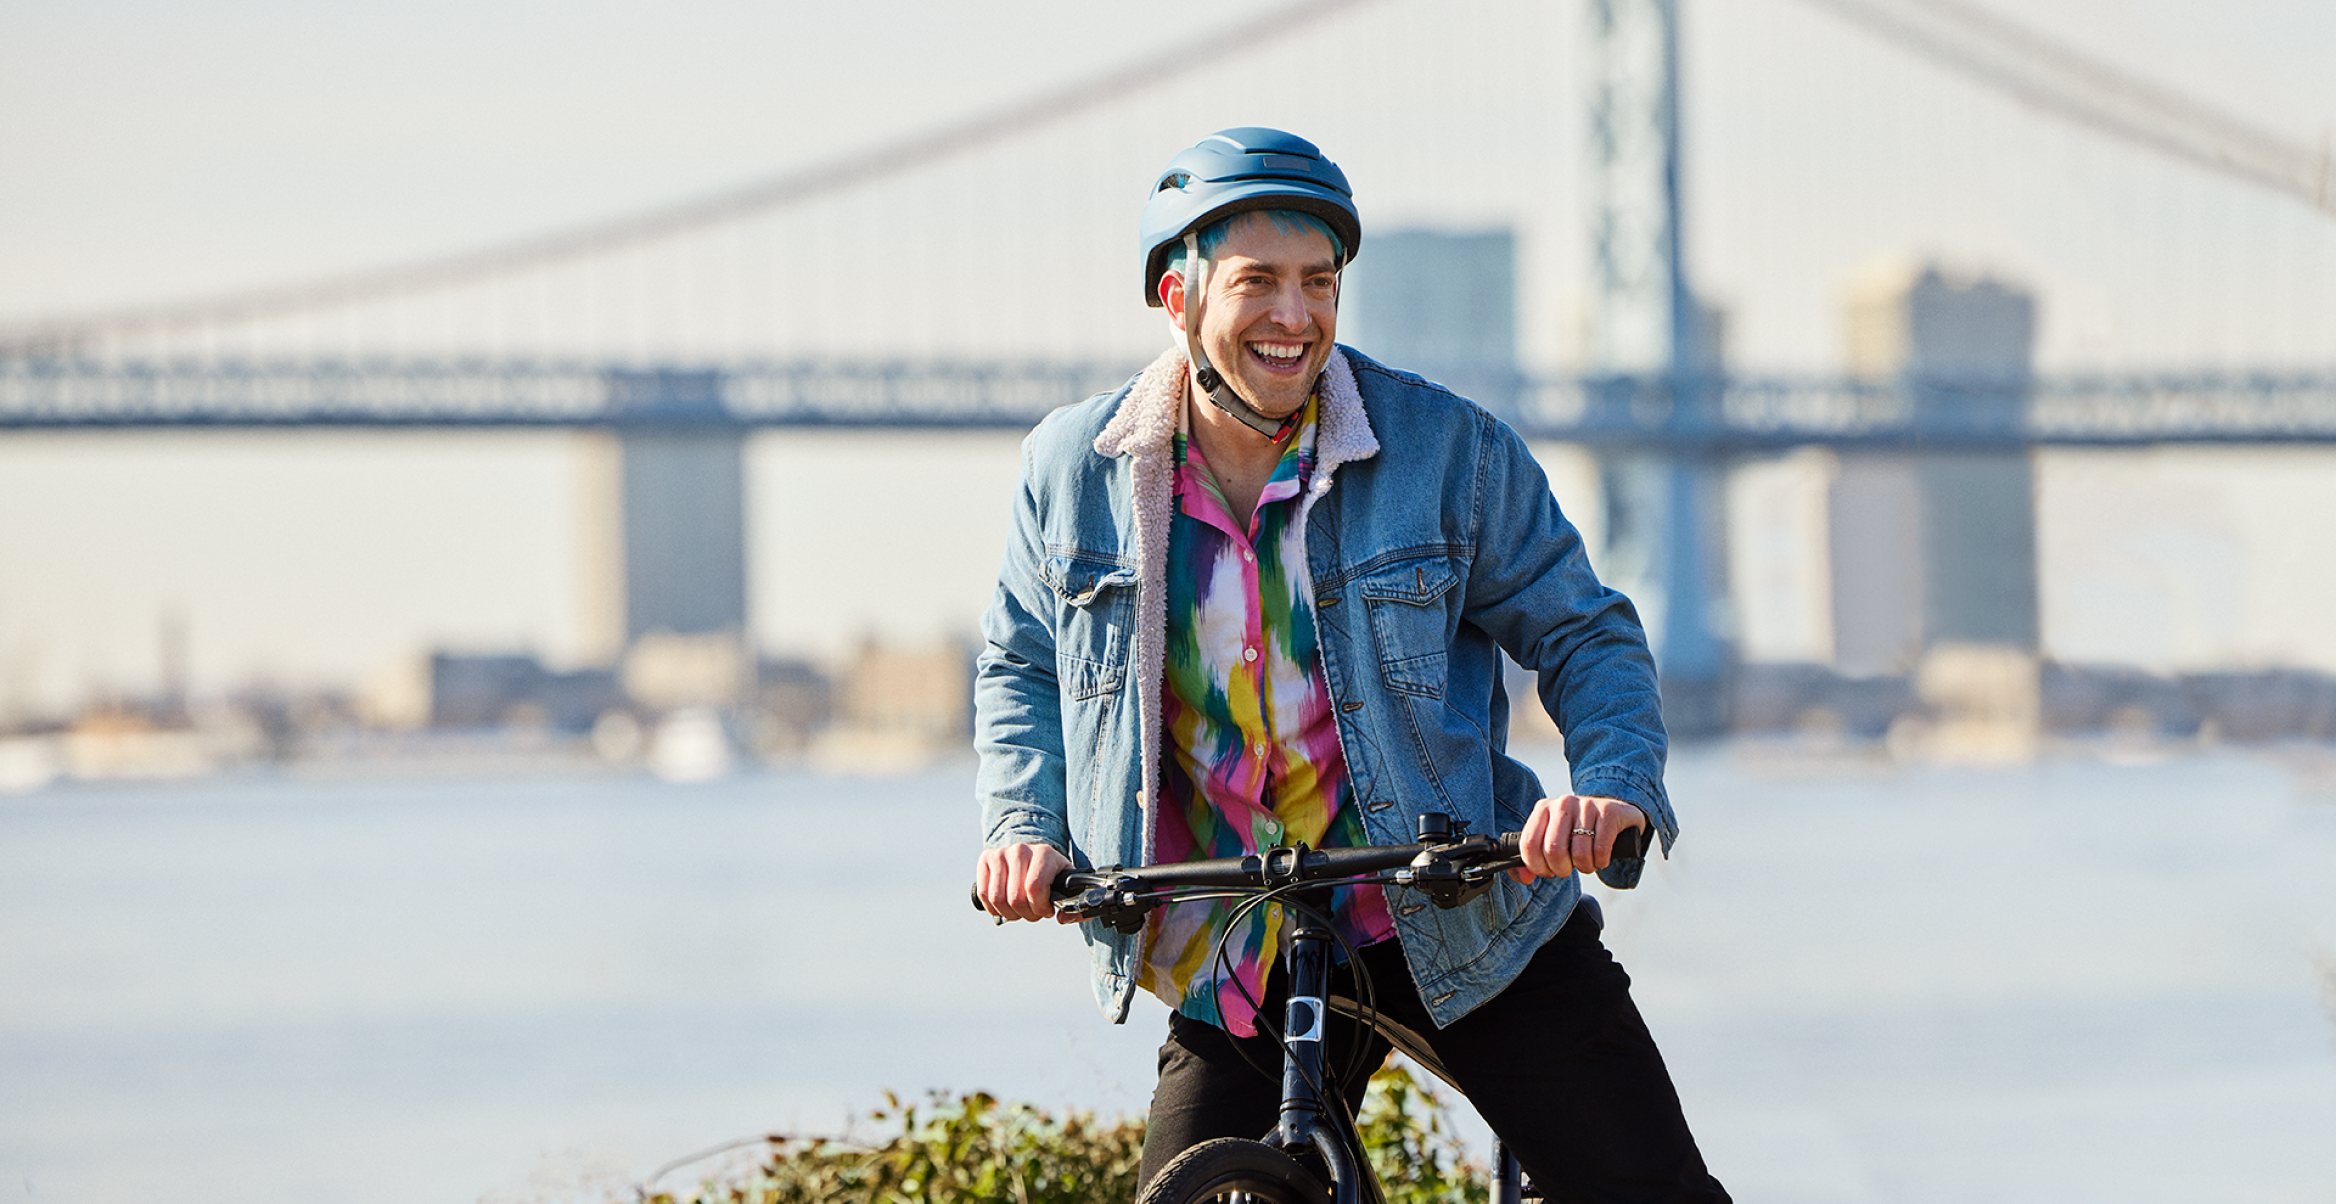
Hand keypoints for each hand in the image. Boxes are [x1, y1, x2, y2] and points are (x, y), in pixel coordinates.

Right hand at [975, 842, 1072, 922]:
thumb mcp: (1067, 885)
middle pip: (1015, 897)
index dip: (1039, 907)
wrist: (1034, 855)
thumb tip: (1062, 918)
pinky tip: (1005, 906)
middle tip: (1034, 912)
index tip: (1046, 910)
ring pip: (997, 898)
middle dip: (1027, 914)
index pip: (1034, 887)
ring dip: (1010, 913)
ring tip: (1021, 910)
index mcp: (1044, 853)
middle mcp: (1020, 850)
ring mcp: (1001, 853)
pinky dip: (994, 908)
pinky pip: (984, 894)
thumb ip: (1074, 906)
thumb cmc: (1052, 874)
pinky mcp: (986, 859)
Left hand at [1512, 794, 1646, 882]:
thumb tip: (1525, 878)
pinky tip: (1600, 857)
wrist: (1616, 815)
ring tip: (1586, 862)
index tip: (1546, 871)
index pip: (1529, 843)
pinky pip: (1601, 850)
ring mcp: (1586, 805)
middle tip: (1568, 868)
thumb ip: (1533, 860)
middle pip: (1553, 850)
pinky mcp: (1607, 812)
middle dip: (1561, 869)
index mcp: (1543, 808)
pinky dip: (1601, 862)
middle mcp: (1562, 803)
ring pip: (1579, 853)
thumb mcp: (1553, 840)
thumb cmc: (1579, 833)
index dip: (1537, 866)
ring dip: (1584, 867)